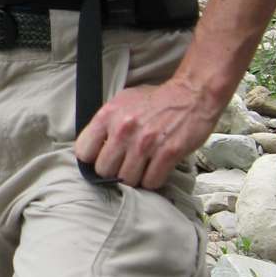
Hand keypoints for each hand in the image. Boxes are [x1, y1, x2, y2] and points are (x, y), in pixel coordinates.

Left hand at [74, 75, 219, 190]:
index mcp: (108, 115)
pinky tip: (156, 170)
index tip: (101, 159)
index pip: (83, 152)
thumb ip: (105, 124)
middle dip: (113, 171)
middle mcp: (124, 130)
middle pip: (104, 170)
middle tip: (124, 165)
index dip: (92, 159)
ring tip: (142, 167)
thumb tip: (92, 148)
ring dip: (134, 178)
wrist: (191, 94)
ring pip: (127, 180)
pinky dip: (153, 180)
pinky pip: (151, 182)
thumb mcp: (122, 102)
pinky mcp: (168, 153)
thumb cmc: (155, 101)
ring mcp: (145, 143)